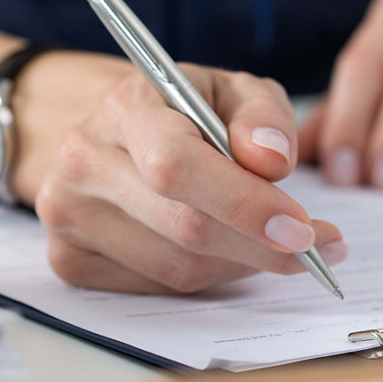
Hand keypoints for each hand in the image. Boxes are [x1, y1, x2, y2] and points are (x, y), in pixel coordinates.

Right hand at [32, 64, 346, 293]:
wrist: (118, 133)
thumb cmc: (188, 112)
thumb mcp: (235, 93)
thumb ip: (263, 117)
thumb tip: (272, 160)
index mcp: (126, 106)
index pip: (177, 165)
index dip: (245, 203)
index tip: (302, 229)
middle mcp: (84, 160)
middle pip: (183, 227)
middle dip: (261, 246)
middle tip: (315, 248)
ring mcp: (67, 215)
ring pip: (177, 268)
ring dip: (240, 263)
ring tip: (271, 243)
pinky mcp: (70, 259)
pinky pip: (158, 288)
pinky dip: (208, 277)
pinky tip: (224, 251)